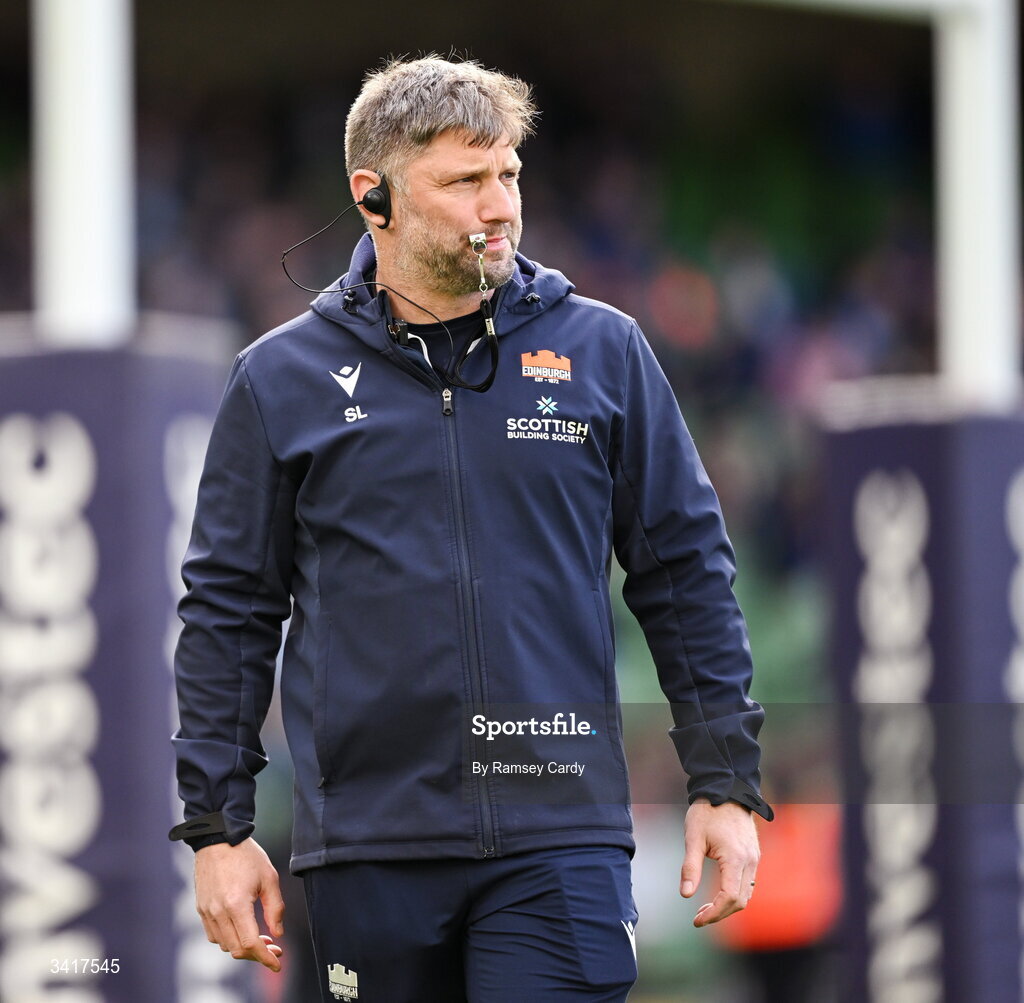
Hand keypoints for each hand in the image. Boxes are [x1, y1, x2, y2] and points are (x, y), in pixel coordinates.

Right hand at [194, 838, 284, 970]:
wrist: (218, 839)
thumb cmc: (246, 855)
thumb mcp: (269, 877)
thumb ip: (275, 908)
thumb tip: (277, 933)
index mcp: (237, 905)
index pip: (250, 944)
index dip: (265, 958)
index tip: (277, 963)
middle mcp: (218, 912)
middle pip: (237, 950)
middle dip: (257, 954)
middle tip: (274, 948)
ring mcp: (207, 912)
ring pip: (224, 945)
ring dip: (242, 947)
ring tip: (260, 937)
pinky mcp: (201, 909)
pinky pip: (213, 935)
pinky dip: (228, 939)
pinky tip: (241, 929)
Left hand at [679, 798, 758, 927]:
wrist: (726, 790)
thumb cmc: (706, 812)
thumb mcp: (693, 838)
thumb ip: (690, 867)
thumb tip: (685, 895)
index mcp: (735, 859)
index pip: (728, 898)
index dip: (713, 913)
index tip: (696, 920)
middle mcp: (749, 861)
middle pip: (740, 902)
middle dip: (719, 914)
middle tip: (698, 917)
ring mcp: (754, 858)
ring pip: (746, 895)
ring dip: (728, 906)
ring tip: (705, 908)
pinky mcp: (753, 855)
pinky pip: (748, 884)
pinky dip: (735, 894)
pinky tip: (718, 893)